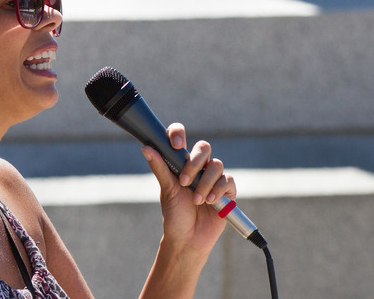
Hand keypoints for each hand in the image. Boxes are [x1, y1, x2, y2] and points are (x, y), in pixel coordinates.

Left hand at [141, 123, 235, 255]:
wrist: (188, 240)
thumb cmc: (175, 215)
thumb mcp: (167, 190)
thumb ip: (160, 167)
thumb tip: (146, 148)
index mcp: (180, 163)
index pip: (180, 138)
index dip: (178, 134)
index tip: (176, 144)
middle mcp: (198, 167)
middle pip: (203, 148)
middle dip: (194, 163)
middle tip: (184, 181)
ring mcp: (213, 178)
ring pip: (216, 165)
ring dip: (205, 183)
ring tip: (196, 200)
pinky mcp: (226, 191)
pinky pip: (227, 180)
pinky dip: (218, 190)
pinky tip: (209, 202)